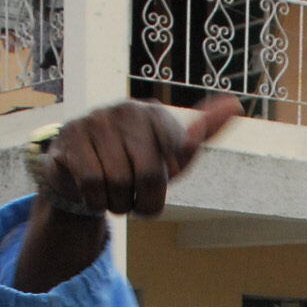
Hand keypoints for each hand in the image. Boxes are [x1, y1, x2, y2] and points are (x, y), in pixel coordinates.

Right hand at [39, 96, 241, 217]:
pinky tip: (93, 193)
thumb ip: (204, 133)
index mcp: (156, 115)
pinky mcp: (70, 137)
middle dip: (144, 201)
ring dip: (117, 203)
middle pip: (148, 174)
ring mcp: (96, 120)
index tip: (155, 176)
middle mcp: (127, 110)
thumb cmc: (135, 165)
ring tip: (113, 194)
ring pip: (116, 182)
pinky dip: (95, 200)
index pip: (177, 158)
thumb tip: (236, 103)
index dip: (163, 182)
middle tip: (134, 200)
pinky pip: (91, 182)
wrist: (82, 173)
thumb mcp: (173, 156)